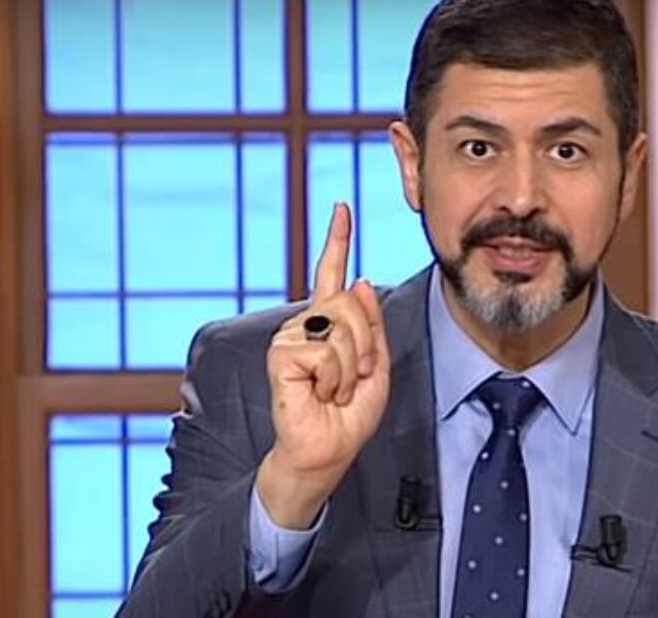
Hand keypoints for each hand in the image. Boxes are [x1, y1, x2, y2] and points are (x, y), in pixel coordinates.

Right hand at [256, 202, 391, 527]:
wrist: (327, 450)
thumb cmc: (348, 414)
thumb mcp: (376, 367)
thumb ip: (371, 325)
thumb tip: (359, 281)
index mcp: (329, 323)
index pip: (332, 274)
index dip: (337, 240)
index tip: (341, 208)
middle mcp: (306, 324)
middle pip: (351, 304)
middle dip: (364, 347)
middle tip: (348, 379)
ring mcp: (290, 336)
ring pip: (342, 328)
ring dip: (350, 368)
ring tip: (331, 389)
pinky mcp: (281, 353)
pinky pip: (326, 351)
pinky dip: (334, 378)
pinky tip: (318, 392)